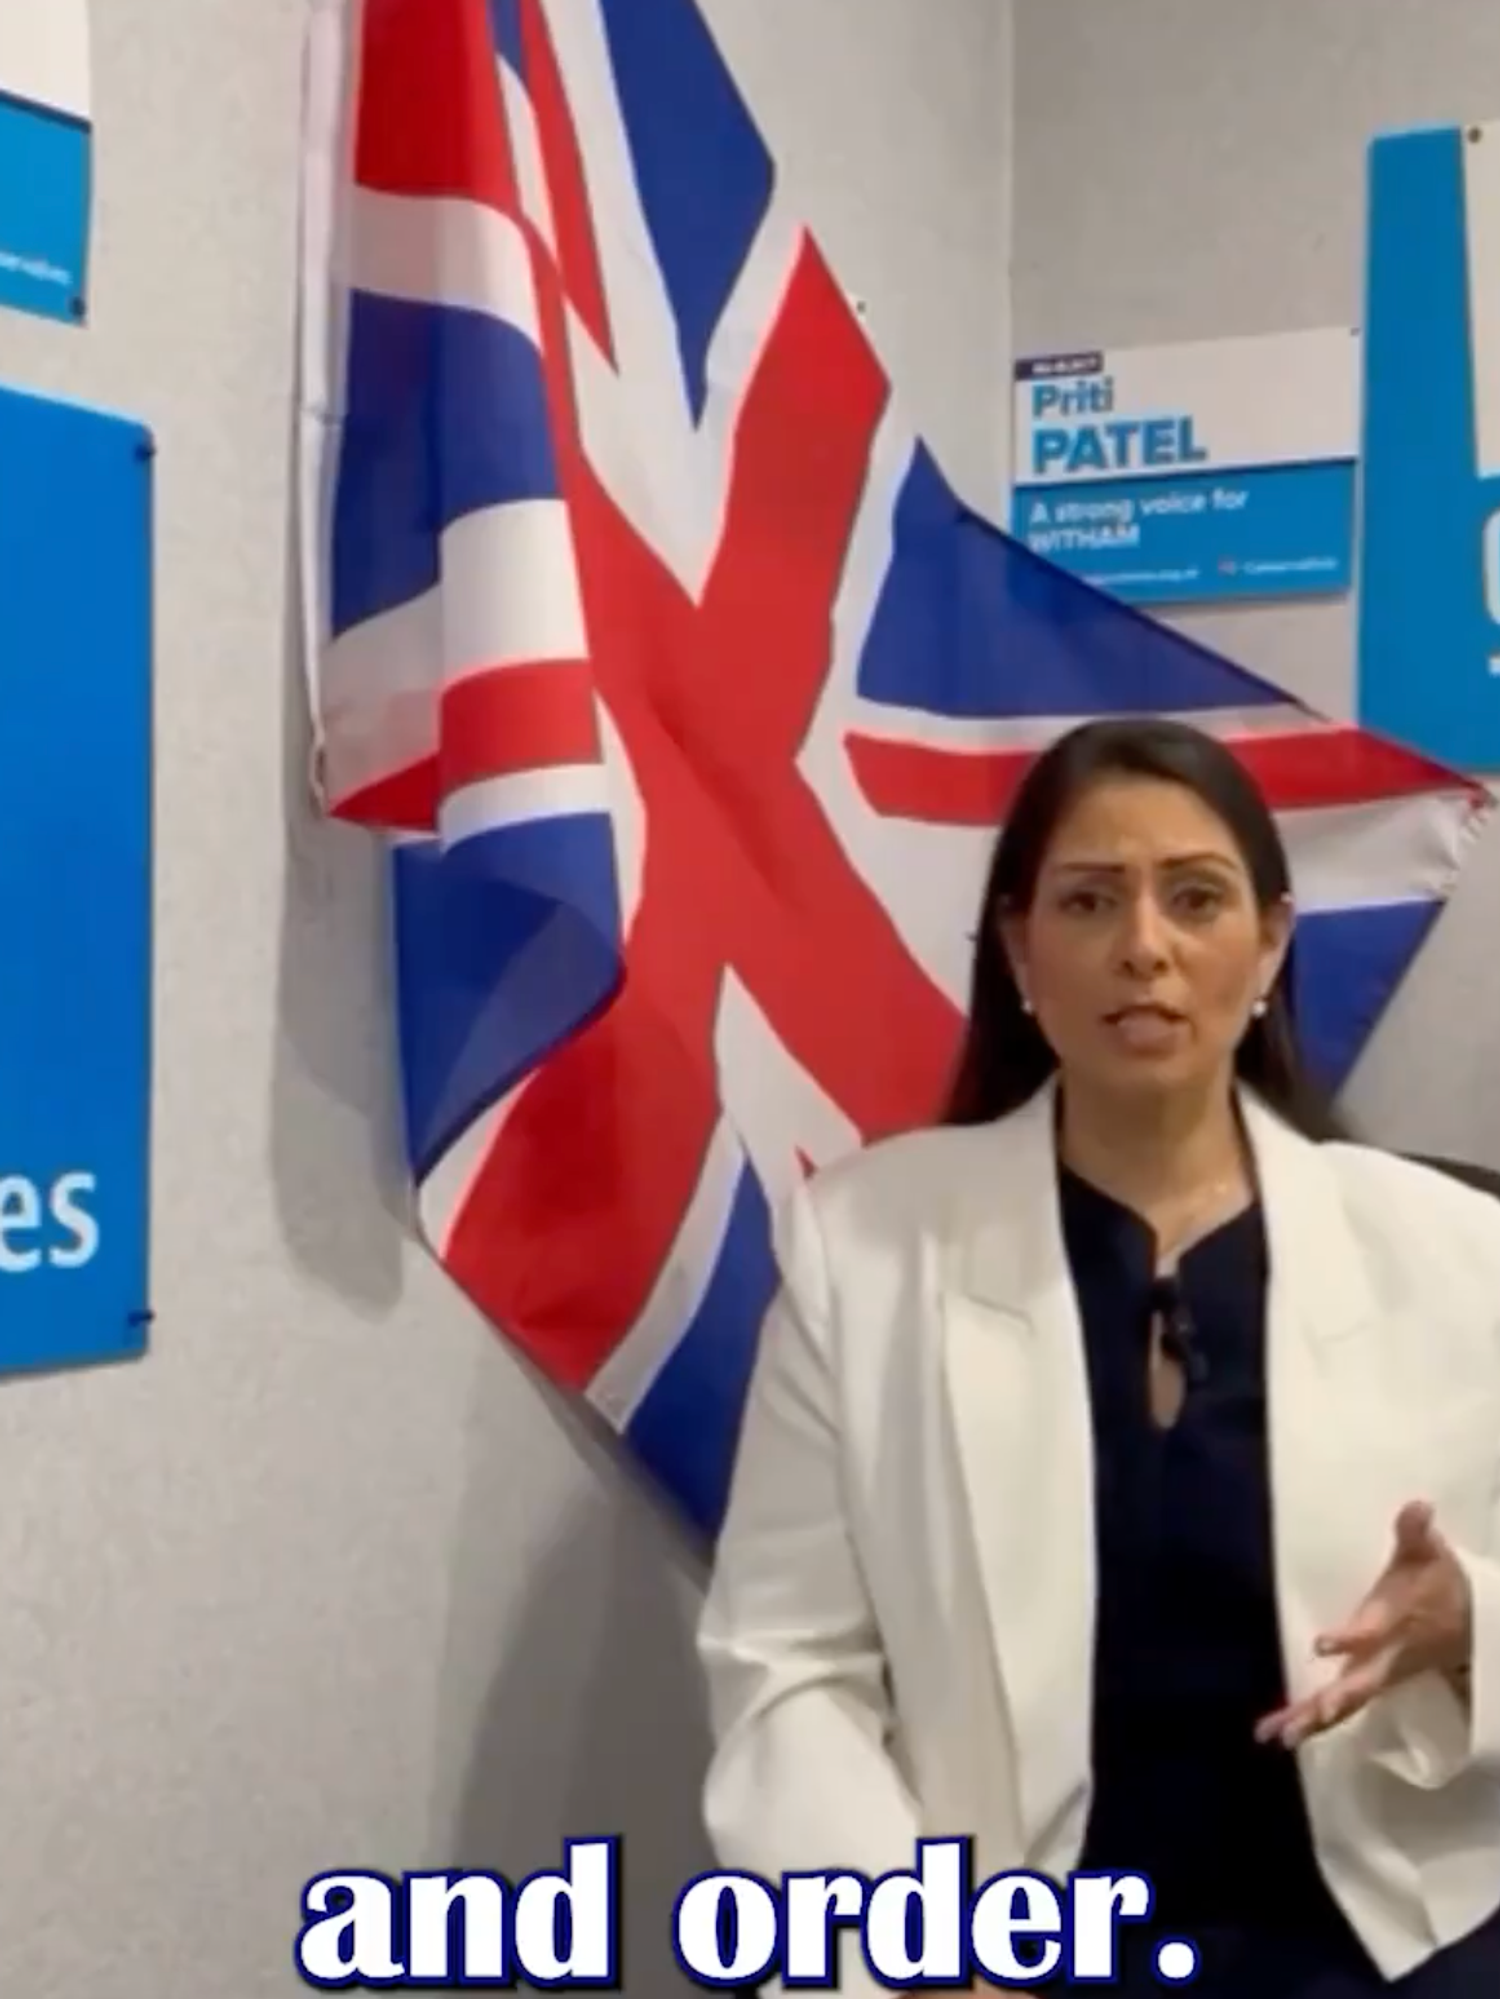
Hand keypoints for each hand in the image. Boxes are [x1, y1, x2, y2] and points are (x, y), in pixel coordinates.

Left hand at [1256, 1500, 1471, 1748]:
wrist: (1473, 1623)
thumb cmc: (1440, 1580)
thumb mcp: (1429, 1553)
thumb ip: (1416, 1532)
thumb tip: (1417, 1505)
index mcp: (1393, 1622)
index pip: (1371, 1632)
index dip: (1350, 1638)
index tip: (1322, 1644)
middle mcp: (1384, 1656)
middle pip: (1358, 1685)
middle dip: (1332, 1701)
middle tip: (1303, 1720)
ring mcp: (1377, 1675)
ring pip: (1344, 1704)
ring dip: (1310, 1720)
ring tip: (1274, 1736)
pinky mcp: (1368, 1684)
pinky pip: (1339, 1708)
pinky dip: (1310, 1722)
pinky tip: (1278, 1734)